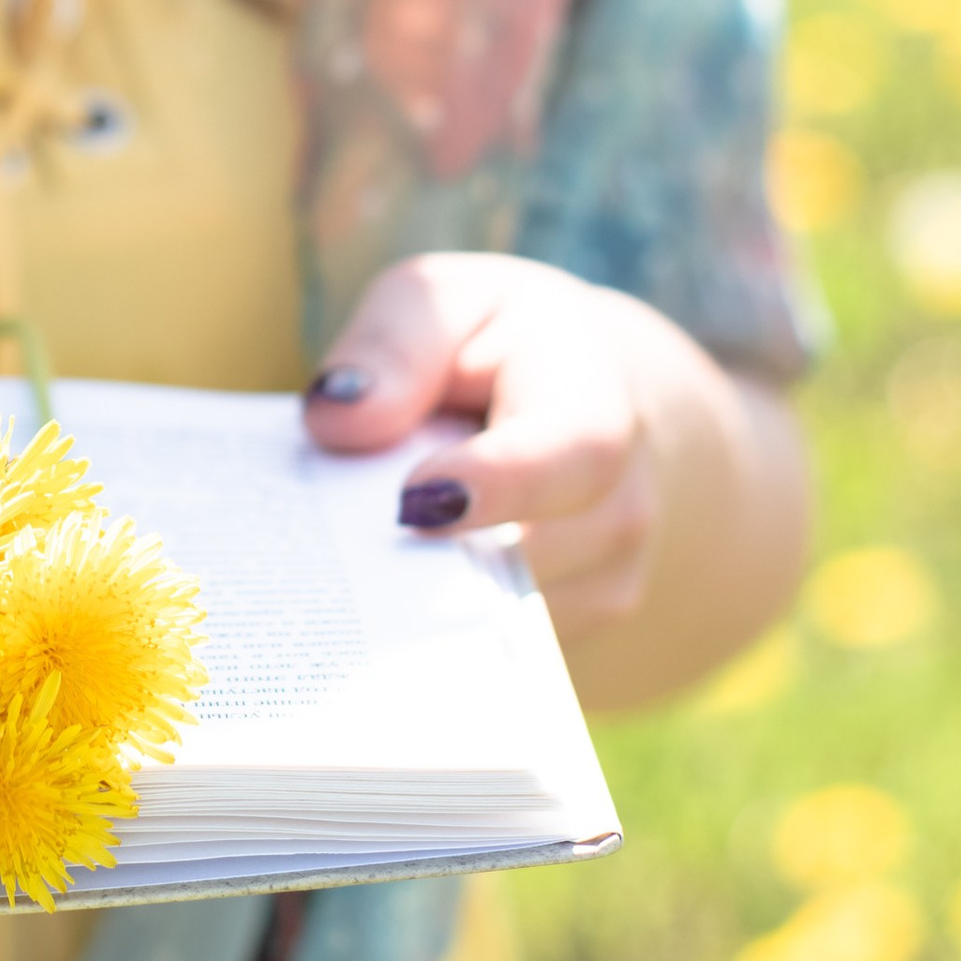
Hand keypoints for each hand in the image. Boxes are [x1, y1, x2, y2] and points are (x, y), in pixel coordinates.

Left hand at [299, 253, 808, 706]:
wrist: (581, 410)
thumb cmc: (494, 346)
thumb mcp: (444, 304)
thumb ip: (394, 345)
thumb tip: (336, 416)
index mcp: (596, 396)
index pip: (574, 449)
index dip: (500, 482)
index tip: (412, 503)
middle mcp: (624, 503)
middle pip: (535, 559)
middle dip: (430, 565)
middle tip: (336, 560)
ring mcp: (609, 583)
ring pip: (506, 623)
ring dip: (420, 605)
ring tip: (341, 573)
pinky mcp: (573, 635)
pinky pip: (496, 656)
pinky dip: (428, 641)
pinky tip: (364, 608)